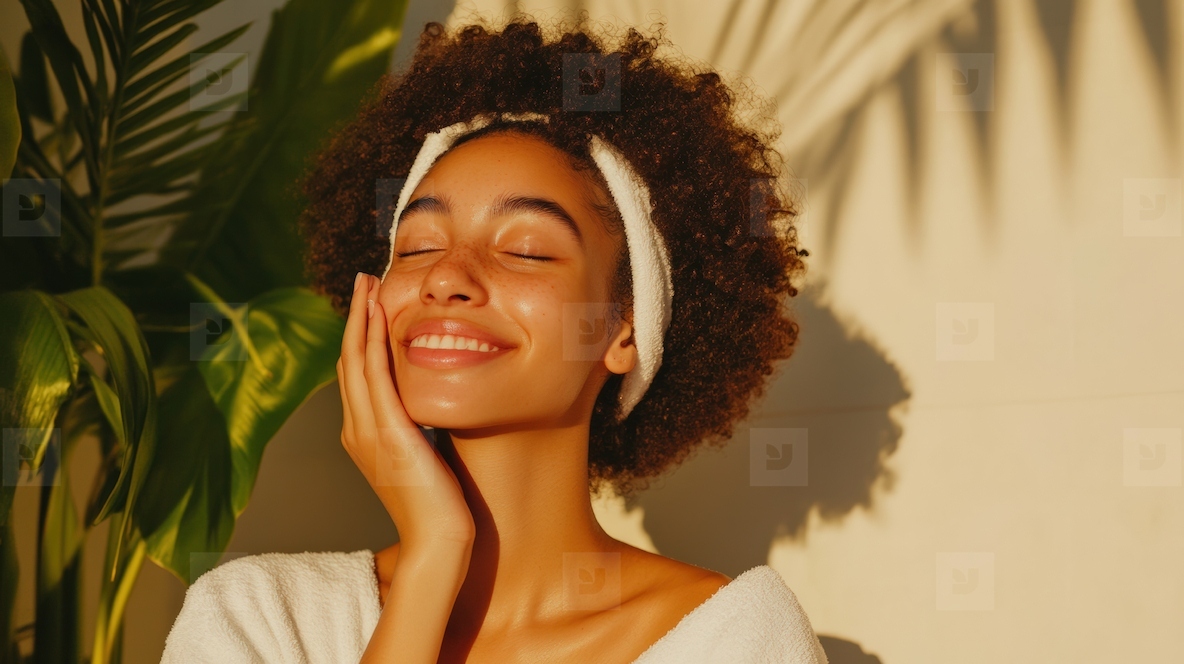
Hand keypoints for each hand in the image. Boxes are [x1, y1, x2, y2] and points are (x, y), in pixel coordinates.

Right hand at [337, 273, 474, 548]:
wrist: (439, 540)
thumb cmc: (440, 505)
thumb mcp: (424, 456)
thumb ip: (420, 429)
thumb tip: (432, 406)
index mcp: (363, 435)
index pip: (356, 374)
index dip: (360, 335)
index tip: (371, 302)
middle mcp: (357, 430)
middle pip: (348, 360)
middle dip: (356, 316)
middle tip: (364, 279)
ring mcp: (367, 431)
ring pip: (356, 361)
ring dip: (361, 318)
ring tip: (368, 284)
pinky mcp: (387, 433)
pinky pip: (374, 376)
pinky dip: (372, 341)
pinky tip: (379, 315)